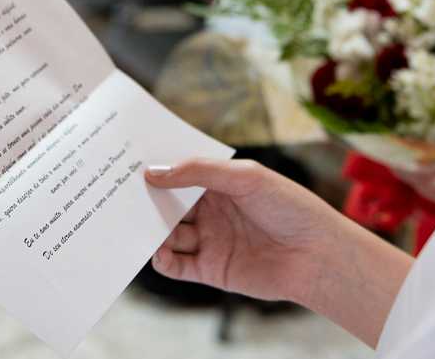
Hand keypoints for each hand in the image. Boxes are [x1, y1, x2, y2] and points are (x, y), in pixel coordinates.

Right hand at [145, 157, 412, 347]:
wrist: (317, 255)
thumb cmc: (291, 207)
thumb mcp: (246, 177)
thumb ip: (199, 172)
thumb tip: (154, 172)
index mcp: (220, 184)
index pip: (180, 175)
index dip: (157, 171)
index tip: (127, 165)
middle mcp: (212, 211)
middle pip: (169, 206)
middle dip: (146, 202)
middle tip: (117, 196)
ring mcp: (210, 240)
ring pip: (168, 235)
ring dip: (150, 231)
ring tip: (129, 225)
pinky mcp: (211, 269)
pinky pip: (178, 265)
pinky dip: (162, 260)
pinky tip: (156, 251)